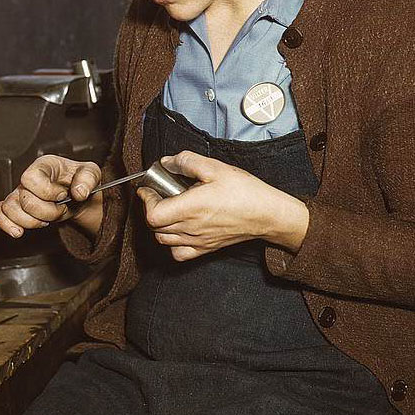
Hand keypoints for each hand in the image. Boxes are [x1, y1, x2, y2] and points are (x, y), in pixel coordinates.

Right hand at [0, 155, 101, 237]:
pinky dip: (7, 224)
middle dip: (46, 212)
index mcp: (44, 165)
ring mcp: (20, 193)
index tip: (63, 195)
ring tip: (45, 220)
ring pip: (10, 209)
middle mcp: (29, 179)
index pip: (31, 178)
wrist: (77, 194)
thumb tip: (79, 191)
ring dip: (30, 221)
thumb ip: (88, 178)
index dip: (47, 192)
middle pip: (24, 199)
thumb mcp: (91, 173)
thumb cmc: (79, 179)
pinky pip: (0, 214)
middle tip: (60, 210)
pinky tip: (19, 231)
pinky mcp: (17, 207)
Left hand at [137, 150, 308, 261]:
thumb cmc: (245, 191)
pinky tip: (179, 229)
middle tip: (158, 193)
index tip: (148, 188)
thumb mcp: (215, 167)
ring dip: (159, 225)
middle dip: (151, 208)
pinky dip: (172, 243)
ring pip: (164, 240)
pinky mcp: (206, 248)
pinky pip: (179, 253)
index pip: (153, 215)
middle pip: (155, 227)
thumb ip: (187, 161)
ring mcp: (198, 241)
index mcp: (191, 208)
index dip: (146, 200)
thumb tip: (166, 162)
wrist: (268, 214)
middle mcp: (191, 228)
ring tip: (168, 209)